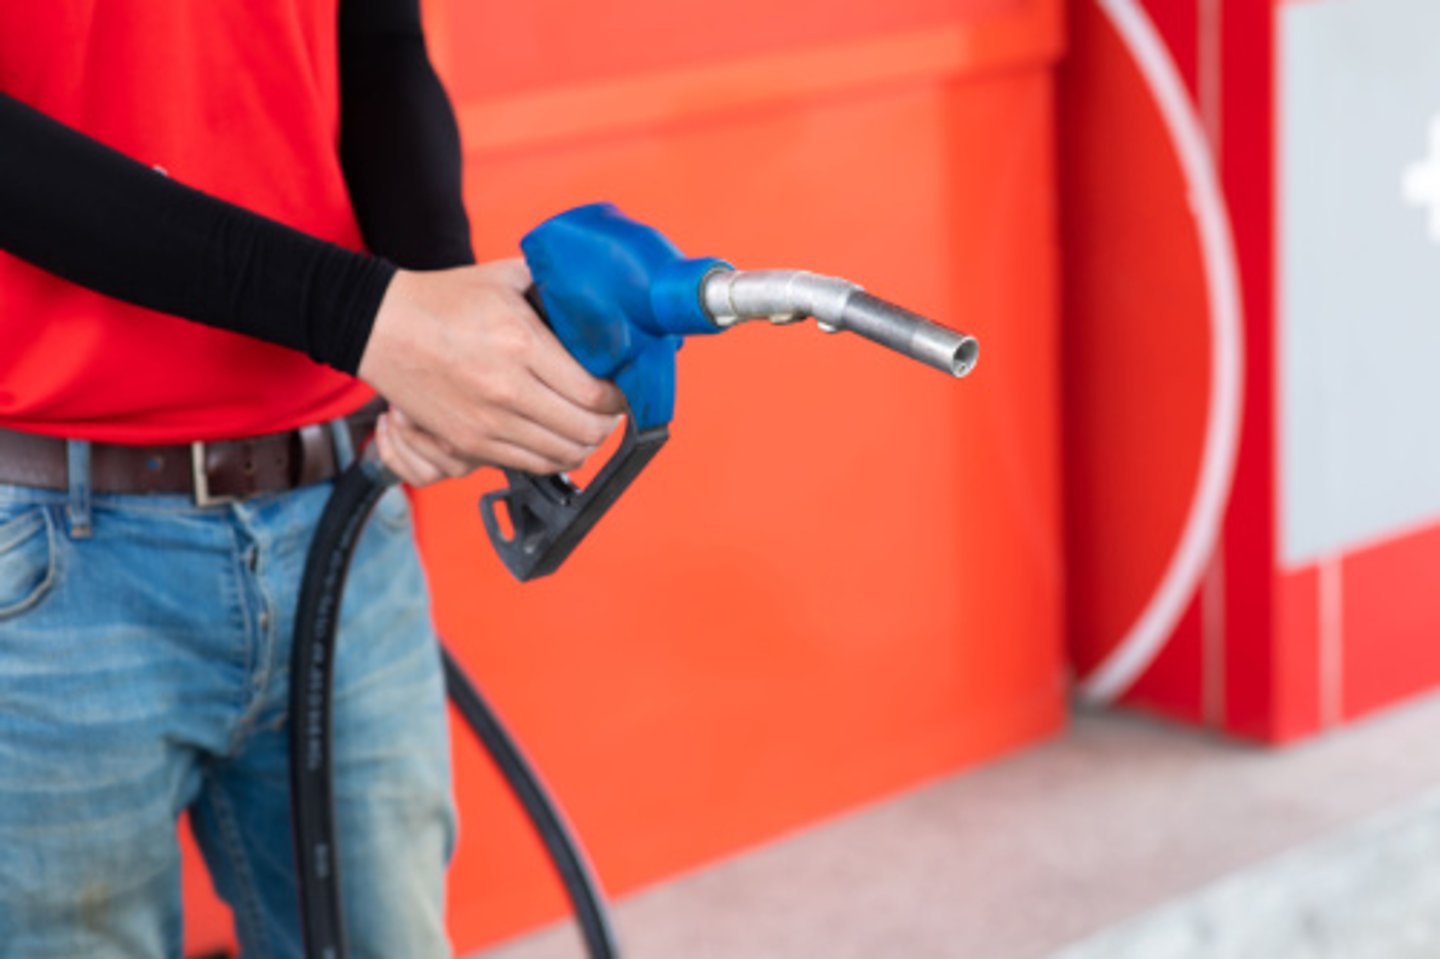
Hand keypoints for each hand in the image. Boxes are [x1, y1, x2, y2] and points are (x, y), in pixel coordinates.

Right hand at [357, 258, 625, 479]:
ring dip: (586, 445)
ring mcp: (486, 423)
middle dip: (609, 424)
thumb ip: (552, 285)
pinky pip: (529, 465)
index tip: (623, 390)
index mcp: (520, 345)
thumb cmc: (442, 301)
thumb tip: (596, 293)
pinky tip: (561, 442)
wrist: (382, 328)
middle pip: (584, 430)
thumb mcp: (505, 278)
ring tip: (591, 428)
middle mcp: (506, 390)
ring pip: (561, 454)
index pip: (593, 392)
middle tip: (613, 411)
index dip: (619, 398)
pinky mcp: (467, 444)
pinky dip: (554, 458)